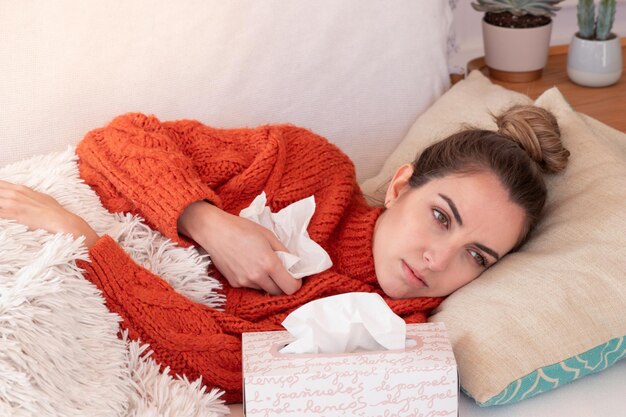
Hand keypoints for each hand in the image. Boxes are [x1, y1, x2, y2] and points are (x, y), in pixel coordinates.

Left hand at [0, 180, 99, 248]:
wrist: (60, 219)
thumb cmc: (53, 210)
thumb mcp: (40, 197)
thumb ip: (29, 196)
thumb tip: (26, 197)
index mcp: (20, 189)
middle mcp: (15, 193)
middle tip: (0, 204)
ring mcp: (13, 203)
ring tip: (1, 209)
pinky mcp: (13, 213)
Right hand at [178, 201, 300, 294]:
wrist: (214, 231)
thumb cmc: (242, 228)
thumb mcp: (269, 235)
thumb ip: (284, 252)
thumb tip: (294, 265)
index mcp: (269, 264)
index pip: (291, 287)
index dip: (296, 282)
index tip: (294, 275)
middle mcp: (257, 277)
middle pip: (278, 292)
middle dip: (282, 283)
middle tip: (280, 270)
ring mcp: (244, 282)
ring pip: (264, 290)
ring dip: (268, 282)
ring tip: (261, 264)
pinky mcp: (234, 284)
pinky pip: (251, 287)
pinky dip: (254, 280)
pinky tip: (248, 265)